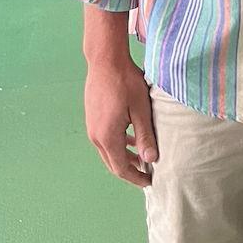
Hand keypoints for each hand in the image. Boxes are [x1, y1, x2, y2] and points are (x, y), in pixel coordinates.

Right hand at [84, 55, 157, 187]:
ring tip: (143, 156)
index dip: (135, 178)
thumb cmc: (126, 82)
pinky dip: (119, 143)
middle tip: (148, 173)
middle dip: (130, 170)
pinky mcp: (93, 118)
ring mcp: (92, 127)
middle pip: (113, 162)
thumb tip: (151, 159)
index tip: (150, 182)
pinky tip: (132, 137)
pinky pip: (106, 138)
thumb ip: (145, 135)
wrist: (105, 61)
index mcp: (107, 137)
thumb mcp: (141, 109)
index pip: (121, 168)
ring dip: (125, 156)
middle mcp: (96, 136)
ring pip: (109, 150)